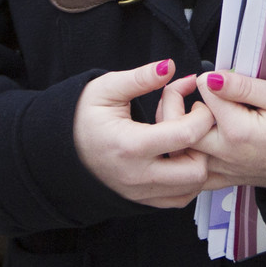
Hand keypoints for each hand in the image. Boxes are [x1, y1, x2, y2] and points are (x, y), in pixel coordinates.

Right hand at [74, 59, 211, 207]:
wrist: (61, 150)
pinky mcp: (143, 200)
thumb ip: (140, 78)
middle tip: (193, 124)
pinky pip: (180, 198)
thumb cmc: (82, 117)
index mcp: (130, 145)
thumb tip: (168, 66)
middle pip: (196, 170)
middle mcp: (138, 175)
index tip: (199, 104)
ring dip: (197, 161)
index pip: (185, 135)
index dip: (202, 116)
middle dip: (203, 144)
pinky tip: (178, 156)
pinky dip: (188, 179)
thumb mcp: (106, 89)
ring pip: (192, 188)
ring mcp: (141, 192)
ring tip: (182, 140)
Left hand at [191, 70, 265, 192]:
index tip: (218, 76)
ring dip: (178, 130)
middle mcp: (225, 154)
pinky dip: (186, 158)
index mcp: (238, 131)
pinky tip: (190, 143)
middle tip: (191, 89)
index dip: (207, 78)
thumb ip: (244, 87)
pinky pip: (193, 175)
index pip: (204, 94)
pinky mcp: (227, 179)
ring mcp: (224, 169)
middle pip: (179, 126)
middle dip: (180, 102)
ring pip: (181, 152)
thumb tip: (211, 77)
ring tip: (190, 112)